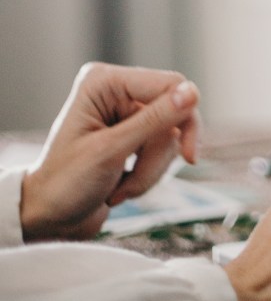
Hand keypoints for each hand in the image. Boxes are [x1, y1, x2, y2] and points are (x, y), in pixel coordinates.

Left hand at [20, 62, 202, 242]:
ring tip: (119, 189)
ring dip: (150, 171)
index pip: (171, 85)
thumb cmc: (65, 183)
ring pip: (171, 138)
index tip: (189, 156)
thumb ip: (154, 120)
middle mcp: (117, 93)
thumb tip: (192, 92)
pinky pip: (164, 152)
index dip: (185, 118)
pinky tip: (121, 187)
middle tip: (135, 180)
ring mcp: (127, 115)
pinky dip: (149, 175)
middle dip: (157, 156)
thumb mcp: (111, 151)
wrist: (49, 218)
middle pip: (174, 115)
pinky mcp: (134, 137)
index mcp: (104, 82)